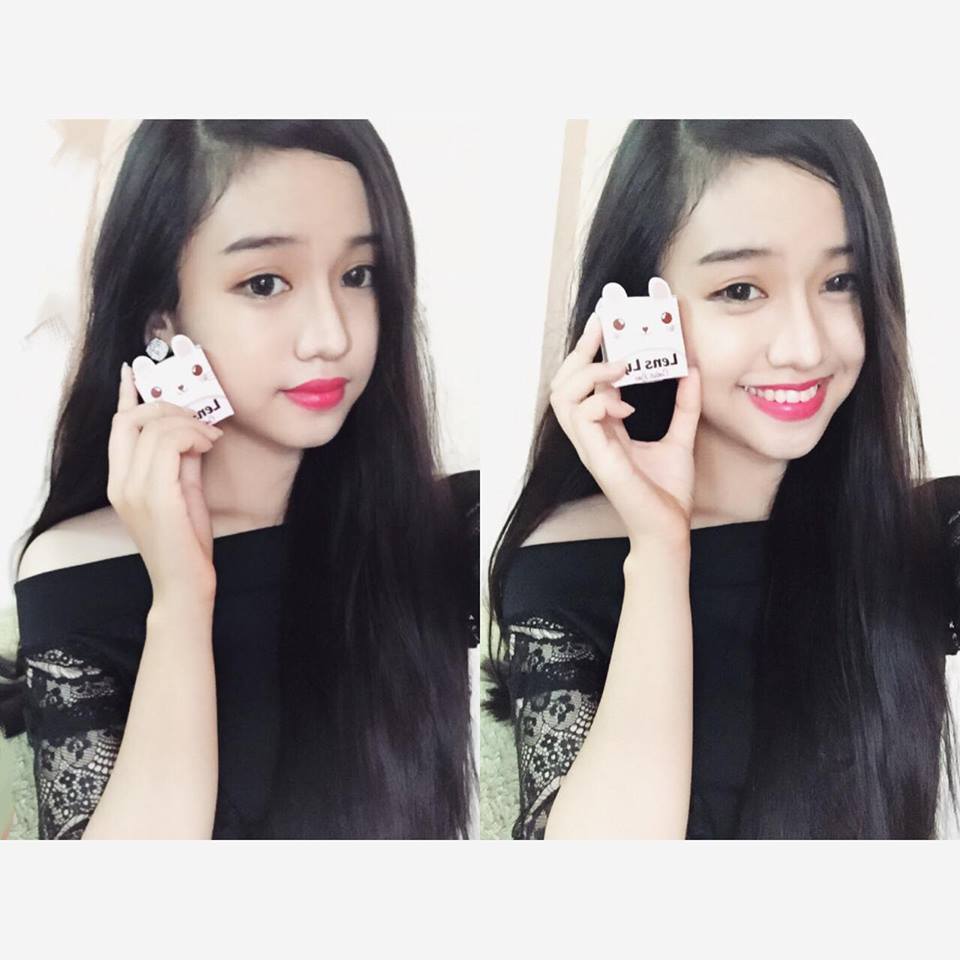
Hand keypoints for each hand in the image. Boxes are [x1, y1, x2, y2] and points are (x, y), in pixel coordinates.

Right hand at [107, 362, 223, 603]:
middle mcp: (120, 483)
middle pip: (131, 419)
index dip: (127, 396)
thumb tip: (192, 430)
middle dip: (168, 406)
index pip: (117, 426)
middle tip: (199, 418)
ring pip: (154, 427)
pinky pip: (171, 445)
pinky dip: (194, 436)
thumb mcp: (183, 492)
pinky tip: (209, 445)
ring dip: (189, 422)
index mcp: (120, 482)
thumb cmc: (186, 543)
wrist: (185, 585)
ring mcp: (134, 490)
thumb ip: (181, 461)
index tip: (136, 373)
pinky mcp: (156, 496)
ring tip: (211, 437)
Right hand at [549, 313, 701, 545]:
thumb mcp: (681, 436)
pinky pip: (582, 415)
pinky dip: (601, 402)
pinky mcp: (598, 457)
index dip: (589, 351)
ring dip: (590, 375)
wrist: (668, 527)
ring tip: (620, 370)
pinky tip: (626, 408)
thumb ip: (684, 404)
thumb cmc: (666, 491)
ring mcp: (589, 446)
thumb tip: (690, 370)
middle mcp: (589, 435)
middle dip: (579, 352)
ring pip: (562, 396)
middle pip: (561, 384)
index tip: (605, 324)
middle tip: (604, 330)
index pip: (581, 382)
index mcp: (602, 428)